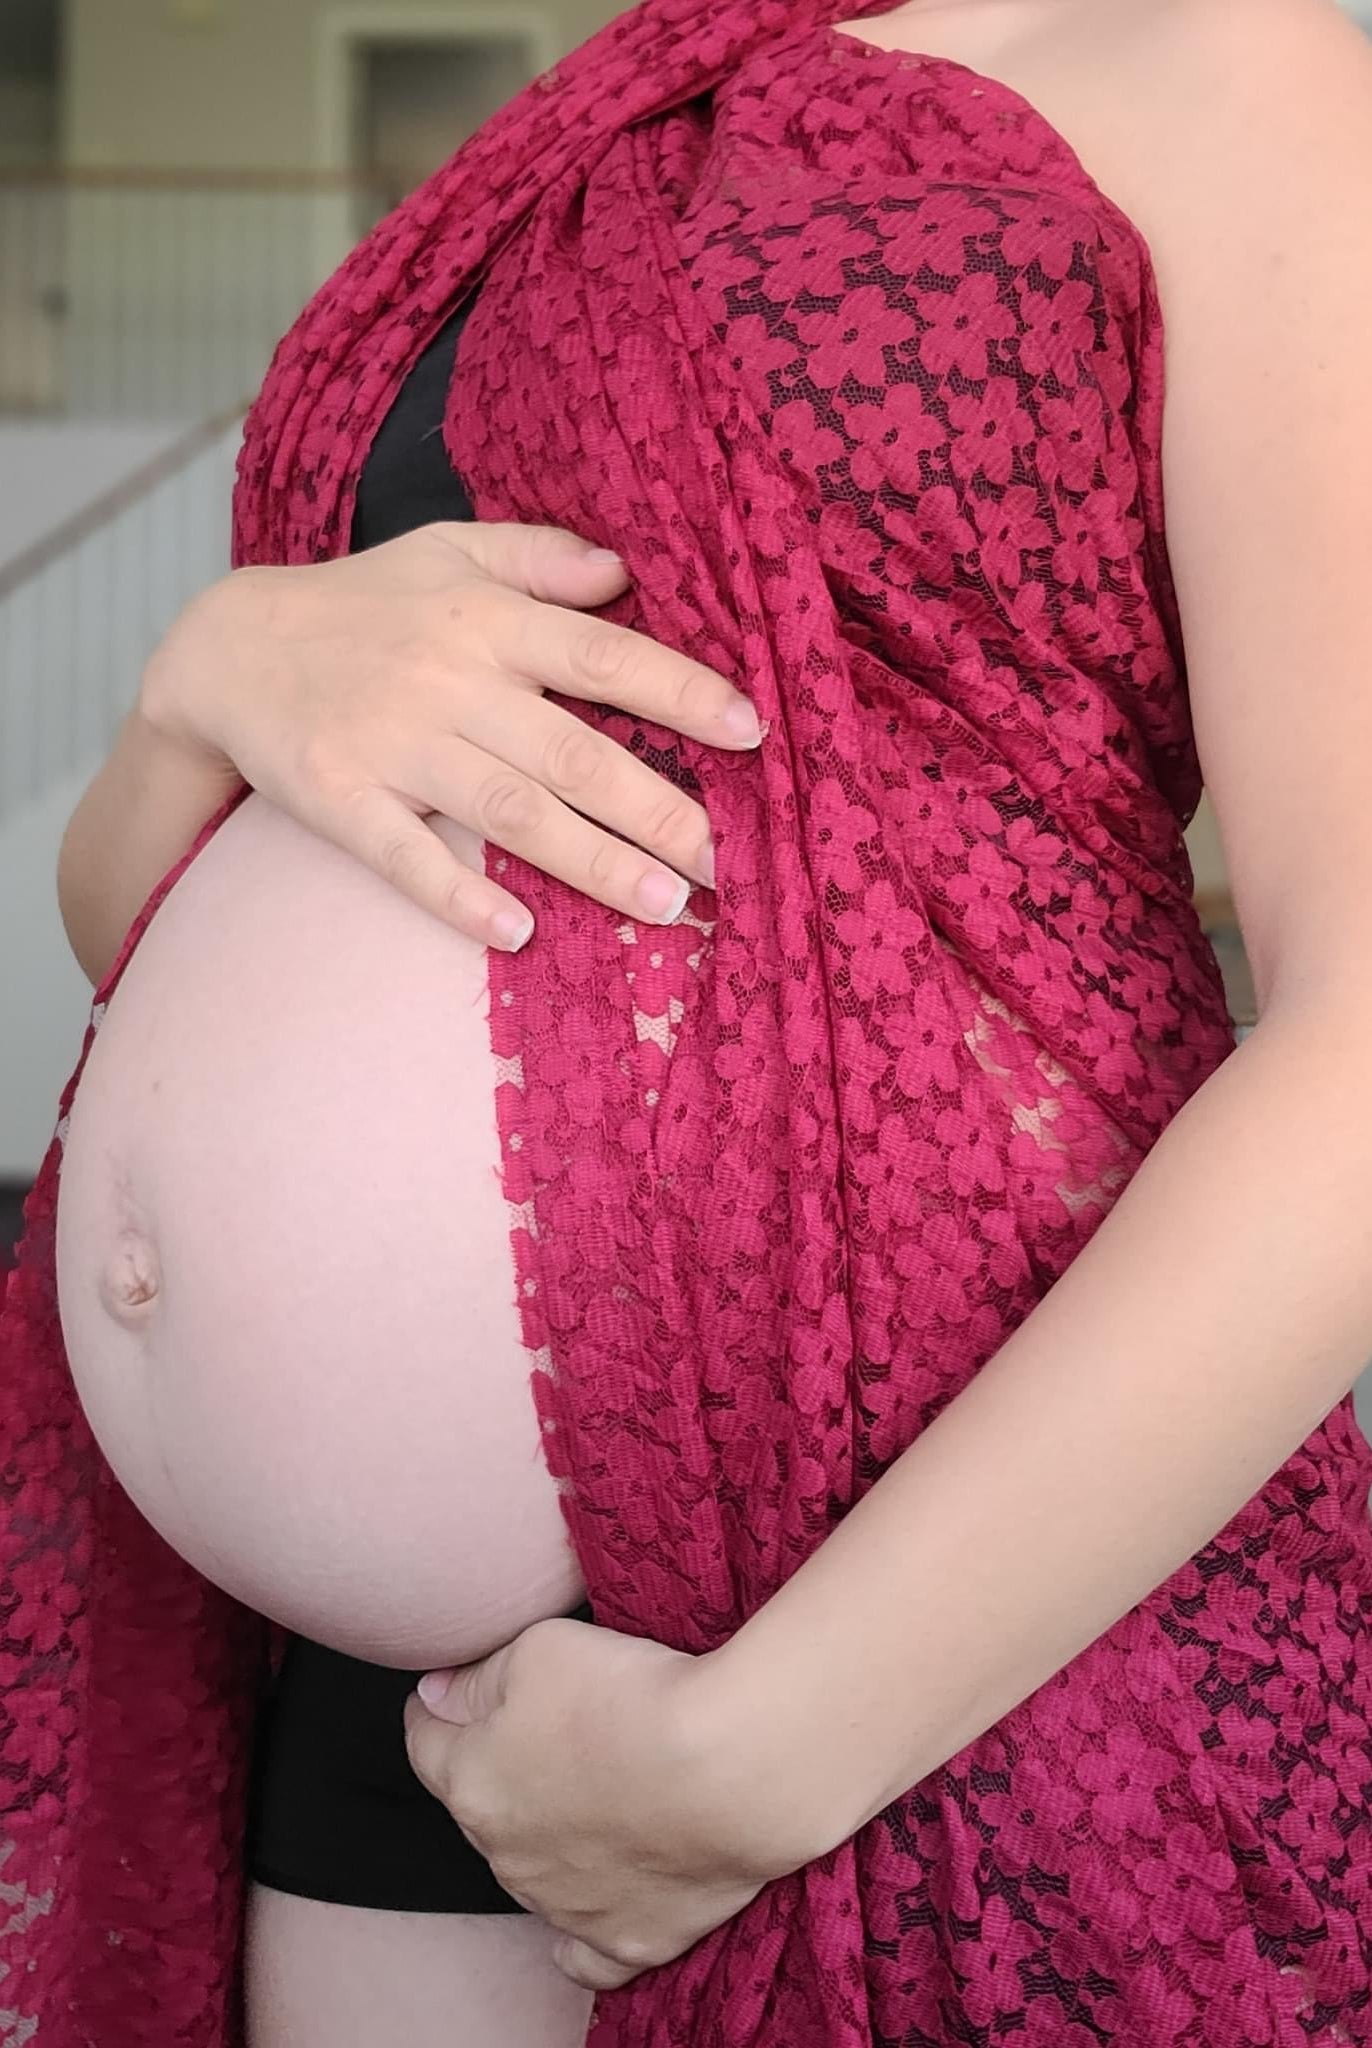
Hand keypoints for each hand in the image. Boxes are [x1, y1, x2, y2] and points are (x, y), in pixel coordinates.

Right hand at [140, 523, 760, 950]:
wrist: (226, 649)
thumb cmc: (360, 603)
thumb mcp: (446, 553)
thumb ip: (538, 557)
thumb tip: (625, 570)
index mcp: (486, 622)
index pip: (602, 656)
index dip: (680, 692)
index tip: (751, 732)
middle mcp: (449, 683)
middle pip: (572, 753)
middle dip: (659, 809)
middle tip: (730, 862)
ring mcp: (394, 746)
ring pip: (509, 812)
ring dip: (592, 862)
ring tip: (667, 906)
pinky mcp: (341, 800)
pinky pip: (406, 856)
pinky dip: (459, 897)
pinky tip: (518, 934)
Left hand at [403, 1618, 795, 1990]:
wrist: (726, 1767)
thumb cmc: (628, 1698)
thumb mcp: (537, 1649)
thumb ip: (475, 1679)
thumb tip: (436, 1697)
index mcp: (473, 1783)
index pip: (424, 1742)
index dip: (437, 1707)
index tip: (452, 1690)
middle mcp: (506, 1857)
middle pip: (481, 1806)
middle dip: (500, 1769)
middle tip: (547, 1729)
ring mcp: (566, 1907)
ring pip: (532, 1872)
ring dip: (546, 1837)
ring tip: (591, 1793)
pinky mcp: (630, 1938)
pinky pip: (588, 1955)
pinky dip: (581, 1934)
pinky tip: (586, 1911)